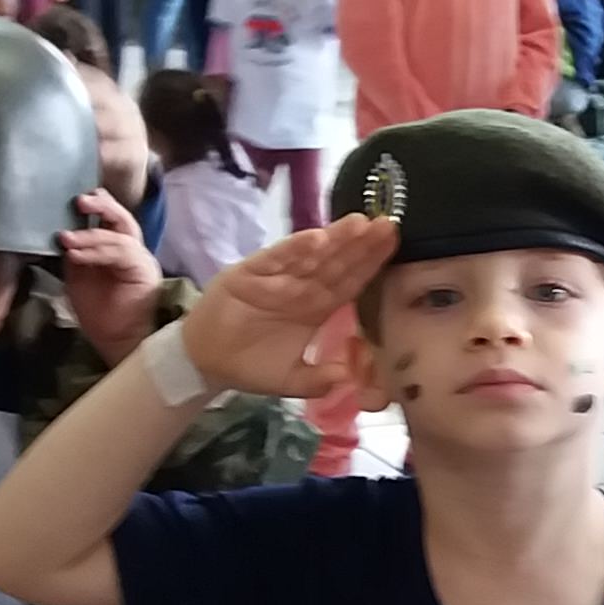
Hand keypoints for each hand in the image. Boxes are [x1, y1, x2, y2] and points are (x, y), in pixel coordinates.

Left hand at [60, 188, 163, 365]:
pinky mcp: (144, 270)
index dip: (98, 206)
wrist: (116, 341)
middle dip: (102, 207)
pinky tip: (77, 254)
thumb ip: (75, 254)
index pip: (111, 220)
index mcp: (117, 249)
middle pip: (123, 219)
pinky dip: (97, 252)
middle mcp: (133, 249)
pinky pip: (120, 253)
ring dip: (91, 234)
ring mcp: (141, 259)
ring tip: (67, 238)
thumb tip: (64, 234)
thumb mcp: (78, 277)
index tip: (77, 197)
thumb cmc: (99, 312)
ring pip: (120, 234)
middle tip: (80, 201)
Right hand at [182, 215, 399, 395]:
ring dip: (335, 239)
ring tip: (359, 223)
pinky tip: (316, 237)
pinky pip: (276, 259)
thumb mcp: (292, 381)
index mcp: (318, 306)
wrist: (208, 363)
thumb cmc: (253, 364)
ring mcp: (277, 278)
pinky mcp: (250, 274)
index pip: (351, 281)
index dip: (372, 263)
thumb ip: (319, 381)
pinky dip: (294, 248)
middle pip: (337, 262)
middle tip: (388, 223)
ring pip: (311, 256)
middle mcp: (302, 287)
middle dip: (362, 244)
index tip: (395, 244)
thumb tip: (348, 378)